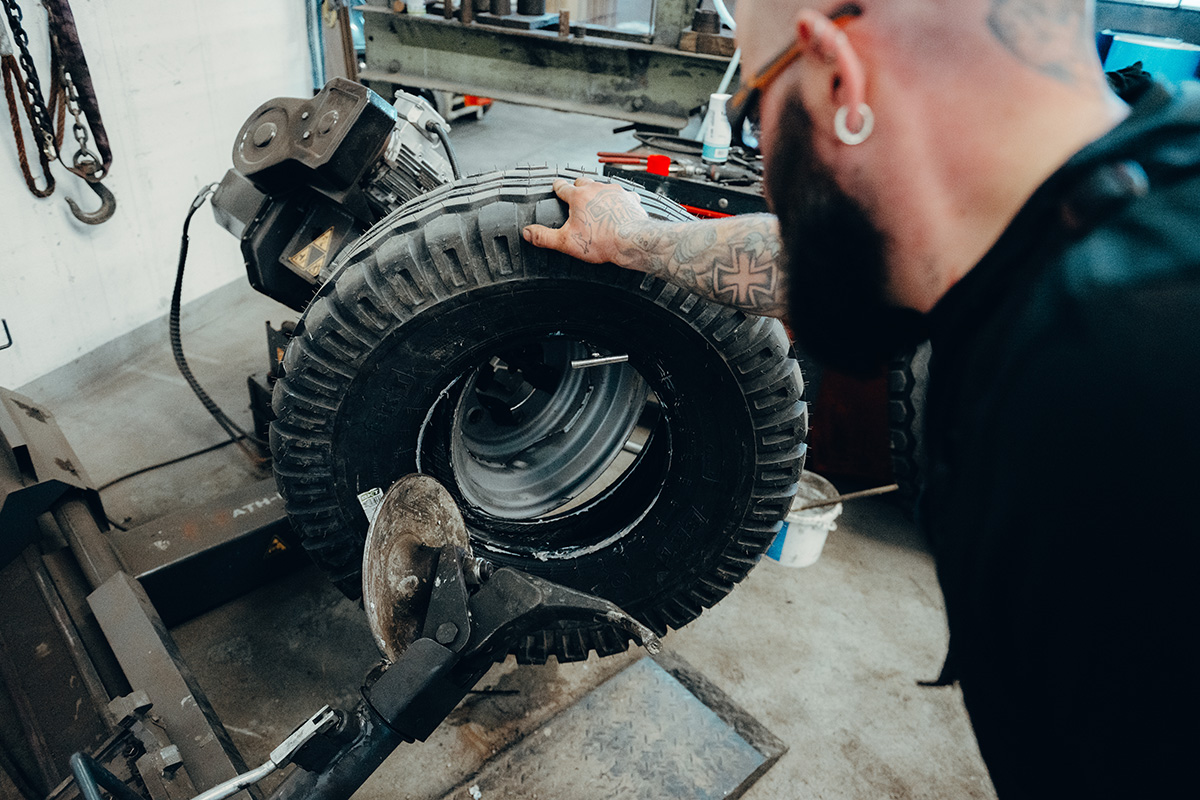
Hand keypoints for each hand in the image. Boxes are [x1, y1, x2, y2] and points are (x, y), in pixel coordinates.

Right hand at [522, 177, 650, 267]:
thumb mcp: (566, 242)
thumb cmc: (602, 241)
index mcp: (579, 197)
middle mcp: (596, 189)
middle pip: (582, 181)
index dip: (557, 187)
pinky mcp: (629, 199)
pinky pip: (622, 194)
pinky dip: (617, 199)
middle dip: (576, 187)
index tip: (556, 186)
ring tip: (594, 202)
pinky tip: (617, 207)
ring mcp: (614, 192)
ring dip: (596, 192)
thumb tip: (528, 233)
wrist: (632, 241)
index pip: (562, 187)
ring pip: (602, 186)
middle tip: (574, 194)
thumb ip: (544, 237)